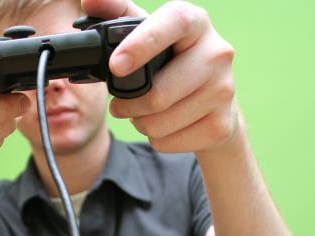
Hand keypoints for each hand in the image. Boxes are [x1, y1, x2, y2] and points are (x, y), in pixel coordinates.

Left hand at [83, 0, 237, 154]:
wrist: (215, 96)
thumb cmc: (172, 59)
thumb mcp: (148, 32)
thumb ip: (117, 14)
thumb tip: (90, 1)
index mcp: (195, 22)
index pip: (173, 24)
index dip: (142, 44)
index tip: (115, 66)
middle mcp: (217, 53)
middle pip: (159, 94)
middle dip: (129, 105)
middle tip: (121, 103)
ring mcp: (224, 91)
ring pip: (159, 123)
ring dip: (140, 123)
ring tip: (145, 112)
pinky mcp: (221, 125)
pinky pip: (168, 142)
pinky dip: (157, 138)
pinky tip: (166, 124)